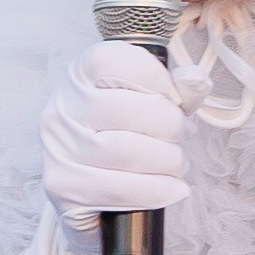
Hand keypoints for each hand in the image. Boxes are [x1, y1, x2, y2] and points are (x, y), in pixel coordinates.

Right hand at [39, 42, 189, 231]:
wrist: (92, 195)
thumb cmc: (122, 142)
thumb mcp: (149, 107)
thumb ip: (175, 92)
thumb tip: (196, 81)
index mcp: (78, 79)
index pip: (109, 60)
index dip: (152, 76)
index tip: (173, 97)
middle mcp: (60, 110)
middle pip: (122, 108)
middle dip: (168, 125)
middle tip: (180, 136)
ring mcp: (57, 150)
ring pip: (124, 150)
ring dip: (167, 161)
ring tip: (176, 165)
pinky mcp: (63, 188)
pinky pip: (119, 189)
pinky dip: (157, 191)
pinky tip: (171, 189)